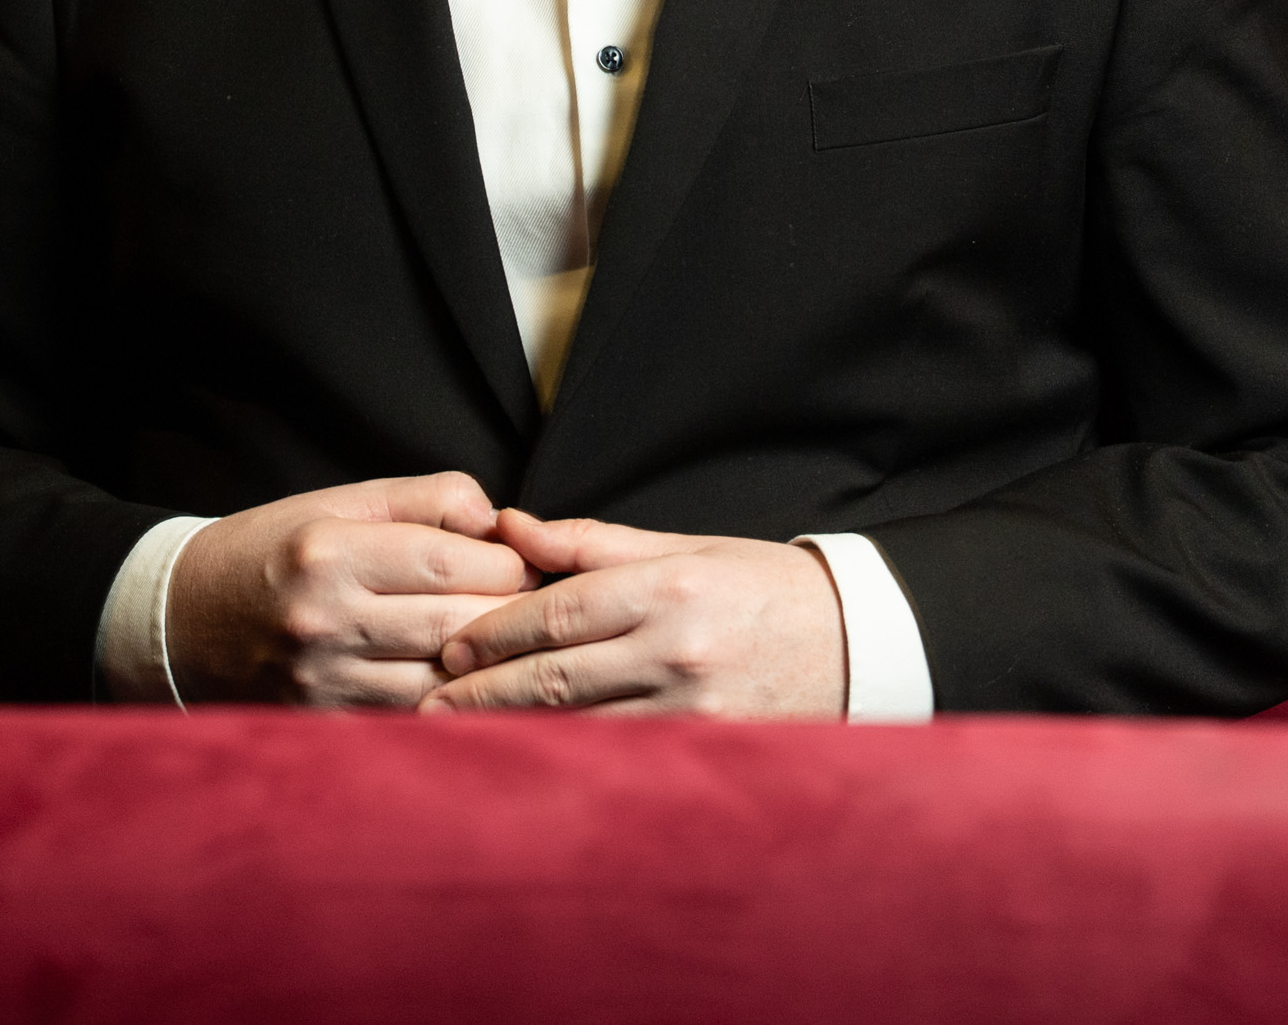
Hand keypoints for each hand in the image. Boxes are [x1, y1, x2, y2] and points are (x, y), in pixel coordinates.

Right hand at [167, 471, 533, 707]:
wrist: (180, 623)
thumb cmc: (270, 552)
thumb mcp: (337, 503)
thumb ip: (425, 499)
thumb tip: (498, 520)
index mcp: (330, 553)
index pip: (455, 562)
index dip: (509, 562)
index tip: (524, 560)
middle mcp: (325, 621)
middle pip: (459, 626)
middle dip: (511, 615)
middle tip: (536, 605)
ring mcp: (322, 682)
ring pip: (445, 681)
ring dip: (487, 666)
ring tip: (509, 646)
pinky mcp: (323, 724)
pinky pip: (412, 720)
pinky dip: (448, 702)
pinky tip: (465, 684)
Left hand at [423, 509, 845, 718]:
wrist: (861, 644)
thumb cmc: (765, 588)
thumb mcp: (686, 547)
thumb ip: (592, 544)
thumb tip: (509, 527)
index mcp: (668, 588)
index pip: (557, 613)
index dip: (493, 632)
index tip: (448, 646)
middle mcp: (676, 650)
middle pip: (554, 676)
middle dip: (482, 691)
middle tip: (426, 698)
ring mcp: (692, 708)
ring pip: (578, 724)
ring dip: (510, 732)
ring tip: (455, 736)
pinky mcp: (706, 748)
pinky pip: (619, 755)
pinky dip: (566, 757)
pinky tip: (526, 760)